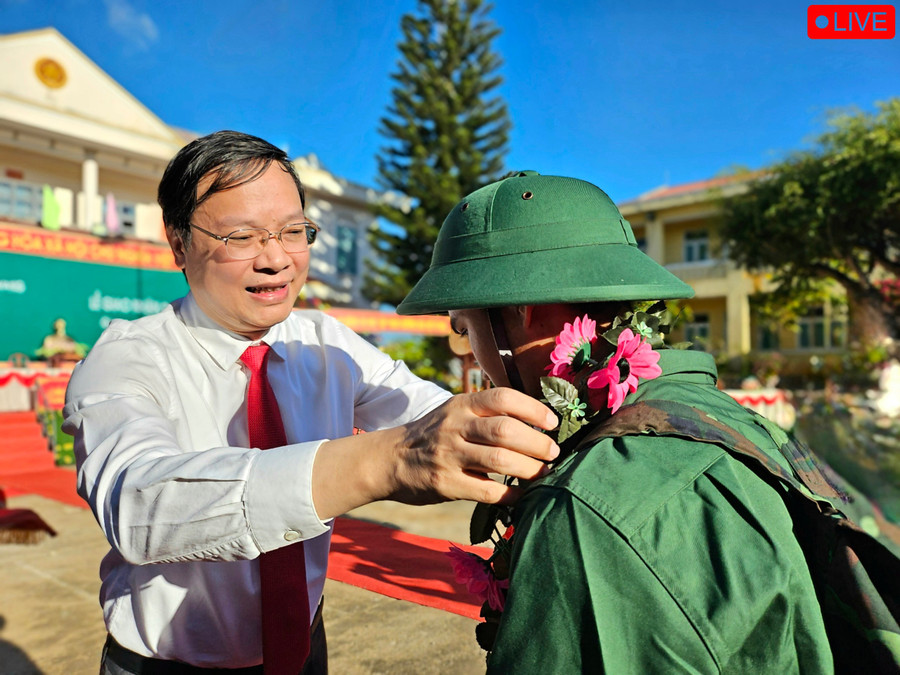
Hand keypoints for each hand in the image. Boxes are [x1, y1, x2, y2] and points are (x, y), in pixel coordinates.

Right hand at [387, 387, 558, 505]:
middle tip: (553, 453)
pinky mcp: (445, 483)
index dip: (533, 409)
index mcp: (461, 404)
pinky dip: (509, 494)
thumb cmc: (432, 435)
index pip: (503, 397)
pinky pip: (486, 490)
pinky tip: (520, 495)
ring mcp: (448, 455)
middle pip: (505, 430)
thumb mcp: (454, 412)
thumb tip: (536, 422)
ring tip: (543, 473)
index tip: (553, 423)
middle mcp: (455, 426)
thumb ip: (486, 412)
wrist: (387, 460)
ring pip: (499, 459)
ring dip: (529, 469)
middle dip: (537, 443)